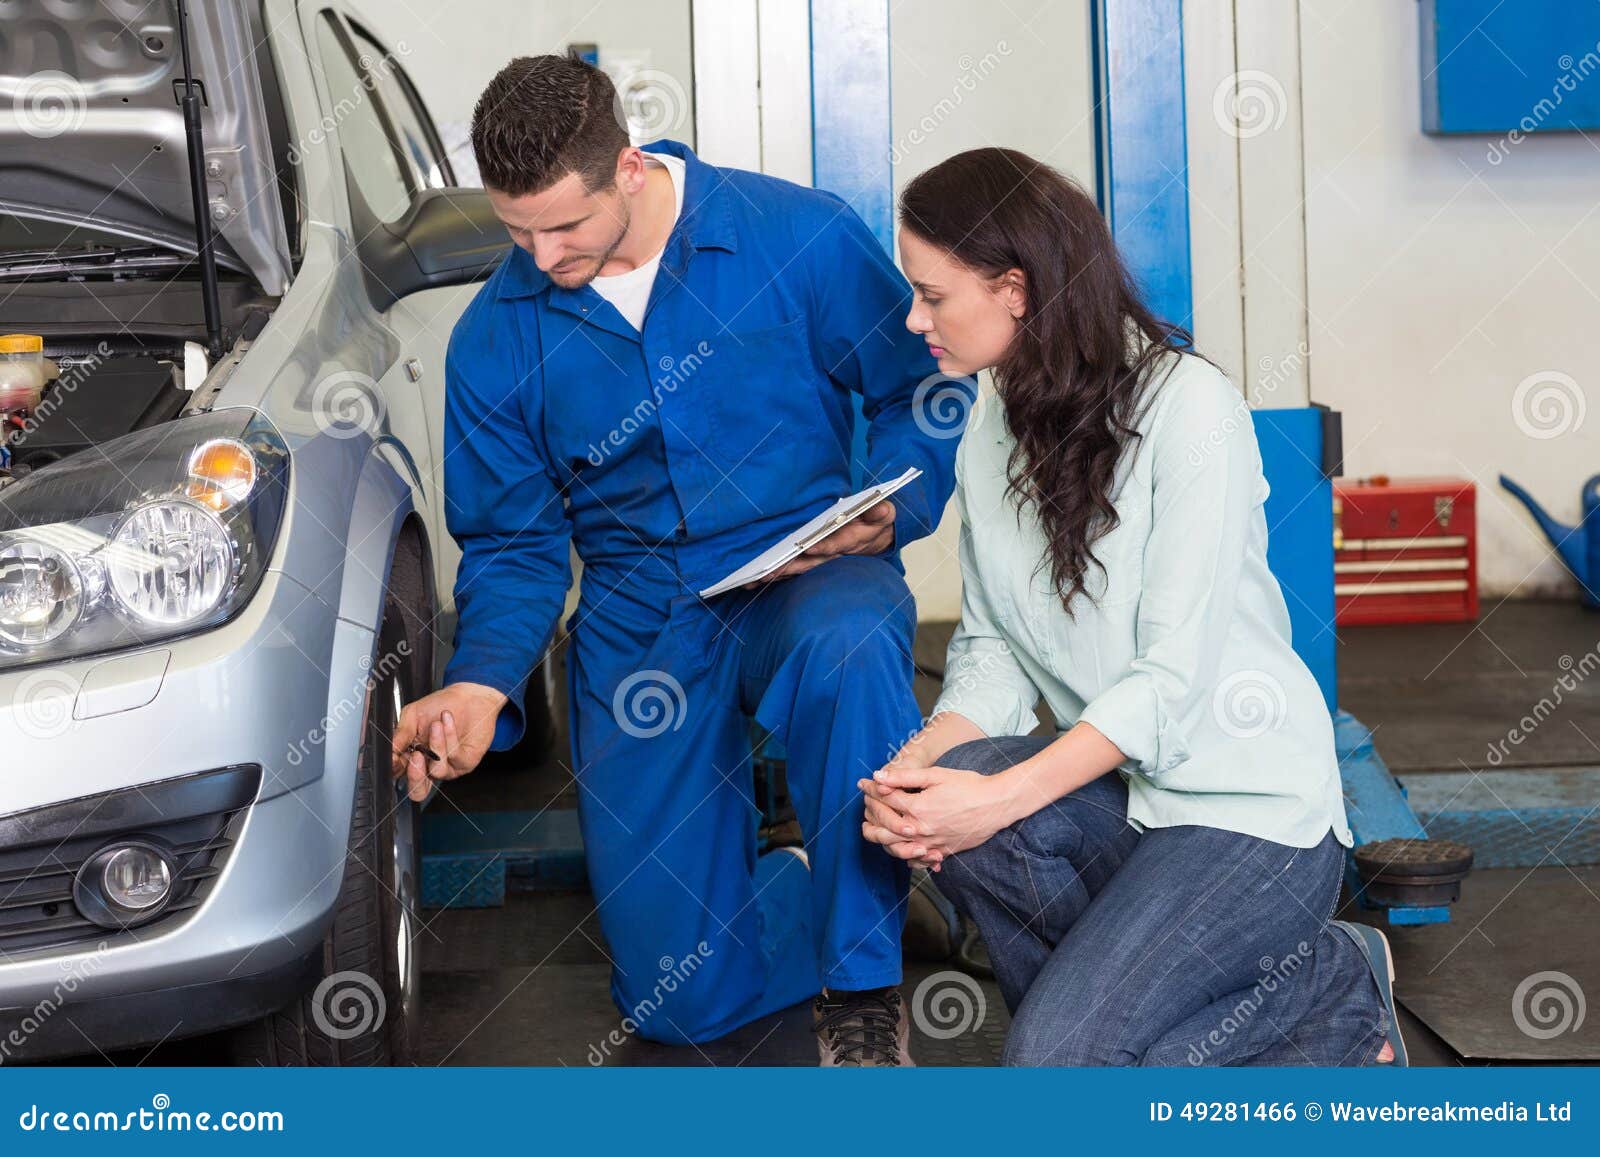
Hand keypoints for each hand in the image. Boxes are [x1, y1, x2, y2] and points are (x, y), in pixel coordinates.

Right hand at [390, 682, 507, 801]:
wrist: (469, 697)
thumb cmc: (440, 706)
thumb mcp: (413, 715)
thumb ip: (401, 733)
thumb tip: (390, 750)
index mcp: (413, 757)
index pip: (400, 774)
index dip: (395, 771)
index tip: (394, 757)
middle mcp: (429, 766)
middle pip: (418, 791)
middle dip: (415, 777)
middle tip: (416, 756)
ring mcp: (448, 766)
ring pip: (437, 770)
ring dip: (436, 745)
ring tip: (436, 725)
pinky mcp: (465, 762)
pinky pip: (454, 756)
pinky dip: (449, 735)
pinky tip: (447, 719)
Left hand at [753, 499, 895, 585]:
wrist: (875, 538)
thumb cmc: (873, 522)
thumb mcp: (881, 513)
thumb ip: (879, 511)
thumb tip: (881, 508)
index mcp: (850, 541)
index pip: (836, 545)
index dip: (823, 546)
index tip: (808, 546)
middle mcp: (834, 555)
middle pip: (810, 563)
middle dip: (790, 567)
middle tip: (769, 571)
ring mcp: (822, 561)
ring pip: (799, 569)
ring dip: (779, 574)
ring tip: (756, 578)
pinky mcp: (813, 562)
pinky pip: (794, 569)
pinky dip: (778, 575)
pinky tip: (758, 579)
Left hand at [857, 764, 1024, 863]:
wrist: (996, 805)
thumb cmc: (968, 785)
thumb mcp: (936, 775)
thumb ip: (905, 777)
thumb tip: (878, 777)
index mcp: (918, 807)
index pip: (884, 799)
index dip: (871, 789)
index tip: (864, 783)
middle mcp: (921, 829)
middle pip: (883, 829)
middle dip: (869, 817)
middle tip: (864, 808)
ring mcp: (931, 843)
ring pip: (895, 848)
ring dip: (880, 838)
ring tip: (872, 829)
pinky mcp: (942, 851)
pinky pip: (916, 859)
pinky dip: (903, 855)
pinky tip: (899, 847)